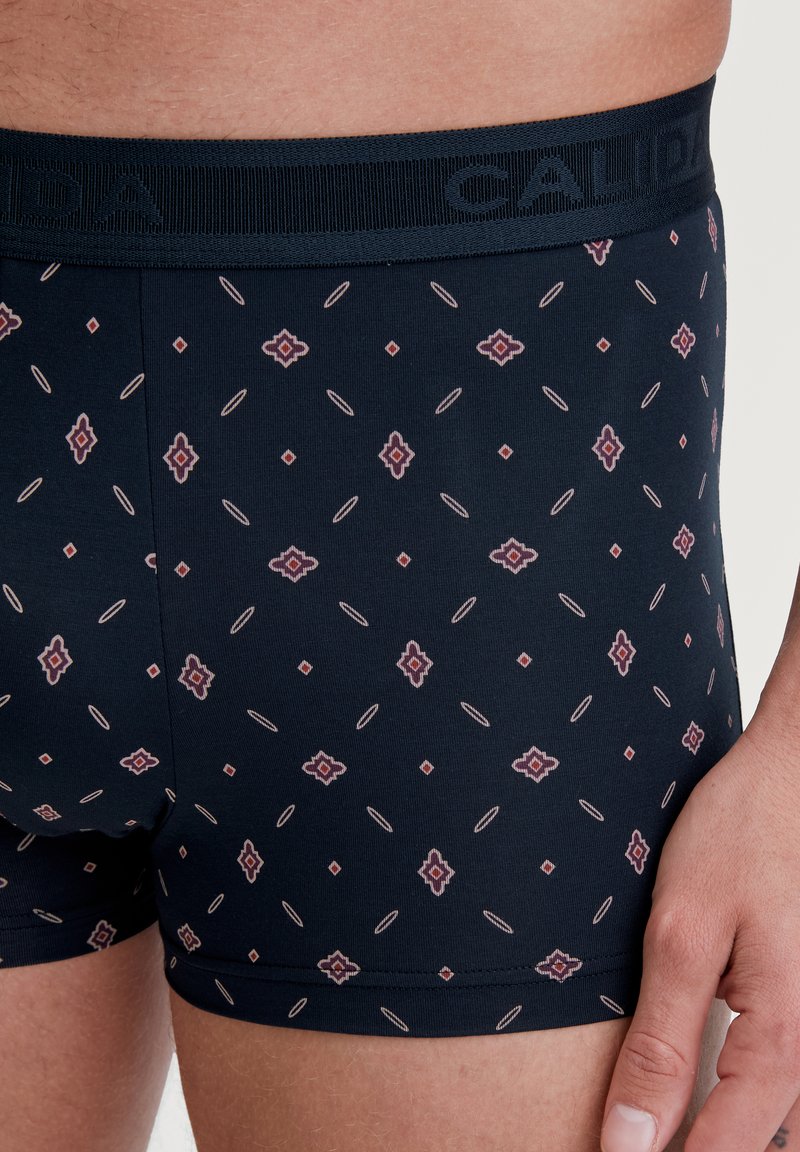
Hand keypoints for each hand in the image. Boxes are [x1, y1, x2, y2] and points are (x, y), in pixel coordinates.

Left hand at [599, 720, 799, 1151]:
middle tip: (638, 1147)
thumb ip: (660, 1044)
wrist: (792, 774)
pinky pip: (790, 1088)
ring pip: (788, 1128)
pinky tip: (706, 1097)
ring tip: (663, 1129)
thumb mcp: (682, 934)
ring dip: (731, 1134)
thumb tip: (631, 1144)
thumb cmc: (740, 836)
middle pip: (771, 1149)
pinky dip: (751, 1106)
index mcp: (785, 1040)